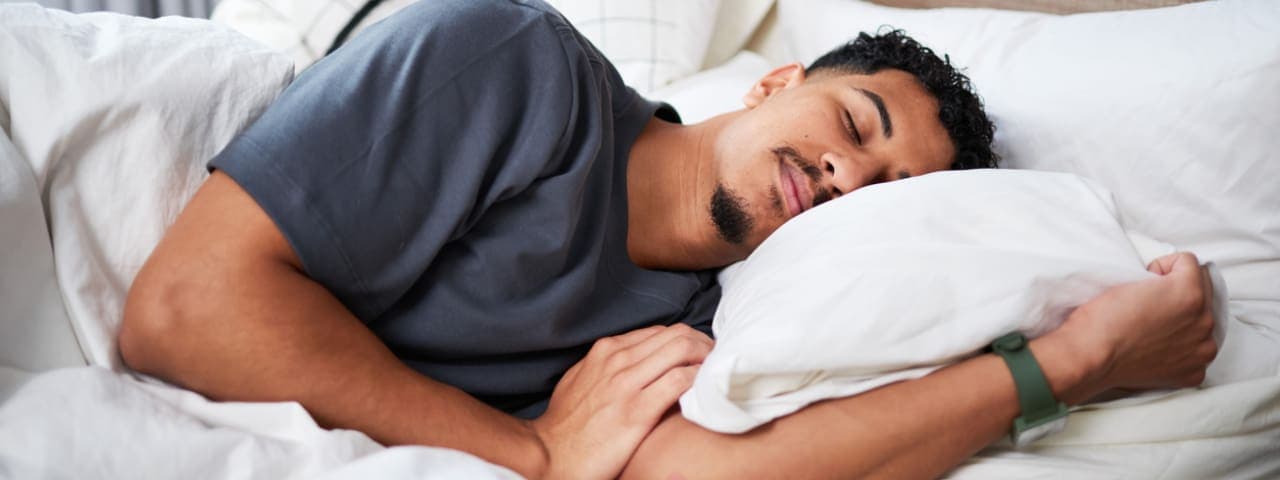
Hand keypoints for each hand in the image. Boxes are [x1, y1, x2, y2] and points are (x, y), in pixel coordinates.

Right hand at [528, 324, 711, 479]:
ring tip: (717, 373)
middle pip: (676, 335)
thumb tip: (633, 360)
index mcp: (606, 350)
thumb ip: (606, 366)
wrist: (551, 455)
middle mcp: (617, 359)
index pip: (659, 332)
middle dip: (703, 344)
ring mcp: (626, 384)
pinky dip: (698, 380)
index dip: (686, 340)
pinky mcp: (636, 411)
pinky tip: (705, 390)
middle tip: (716, 361)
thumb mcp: (581, 379)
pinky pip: (679, 381)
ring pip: (681, 350)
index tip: (699, 354)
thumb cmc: (566, 424)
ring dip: (706, 358)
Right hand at [1053, 252, 1218, 396]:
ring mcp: (1201, 350)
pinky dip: (1180, 349)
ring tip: (1153, 328)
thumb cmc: (1104, 318)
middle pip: (1203, 291)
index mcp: (1190, 293)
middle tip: (1150, 305)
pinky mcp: (1193, 372)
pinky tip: (1158, 348)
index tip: (1147, 281)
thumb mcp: (1133, 279)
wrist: (1090, 354)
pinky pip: (1195, 351)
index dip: (1162, 268)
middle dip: (1179, 294)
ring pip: (1202, 323)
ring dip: (1185, 321)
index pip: (1188, 262)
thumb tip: (1172, 282)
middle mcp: (1204, 321)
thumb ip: (1165, 277)